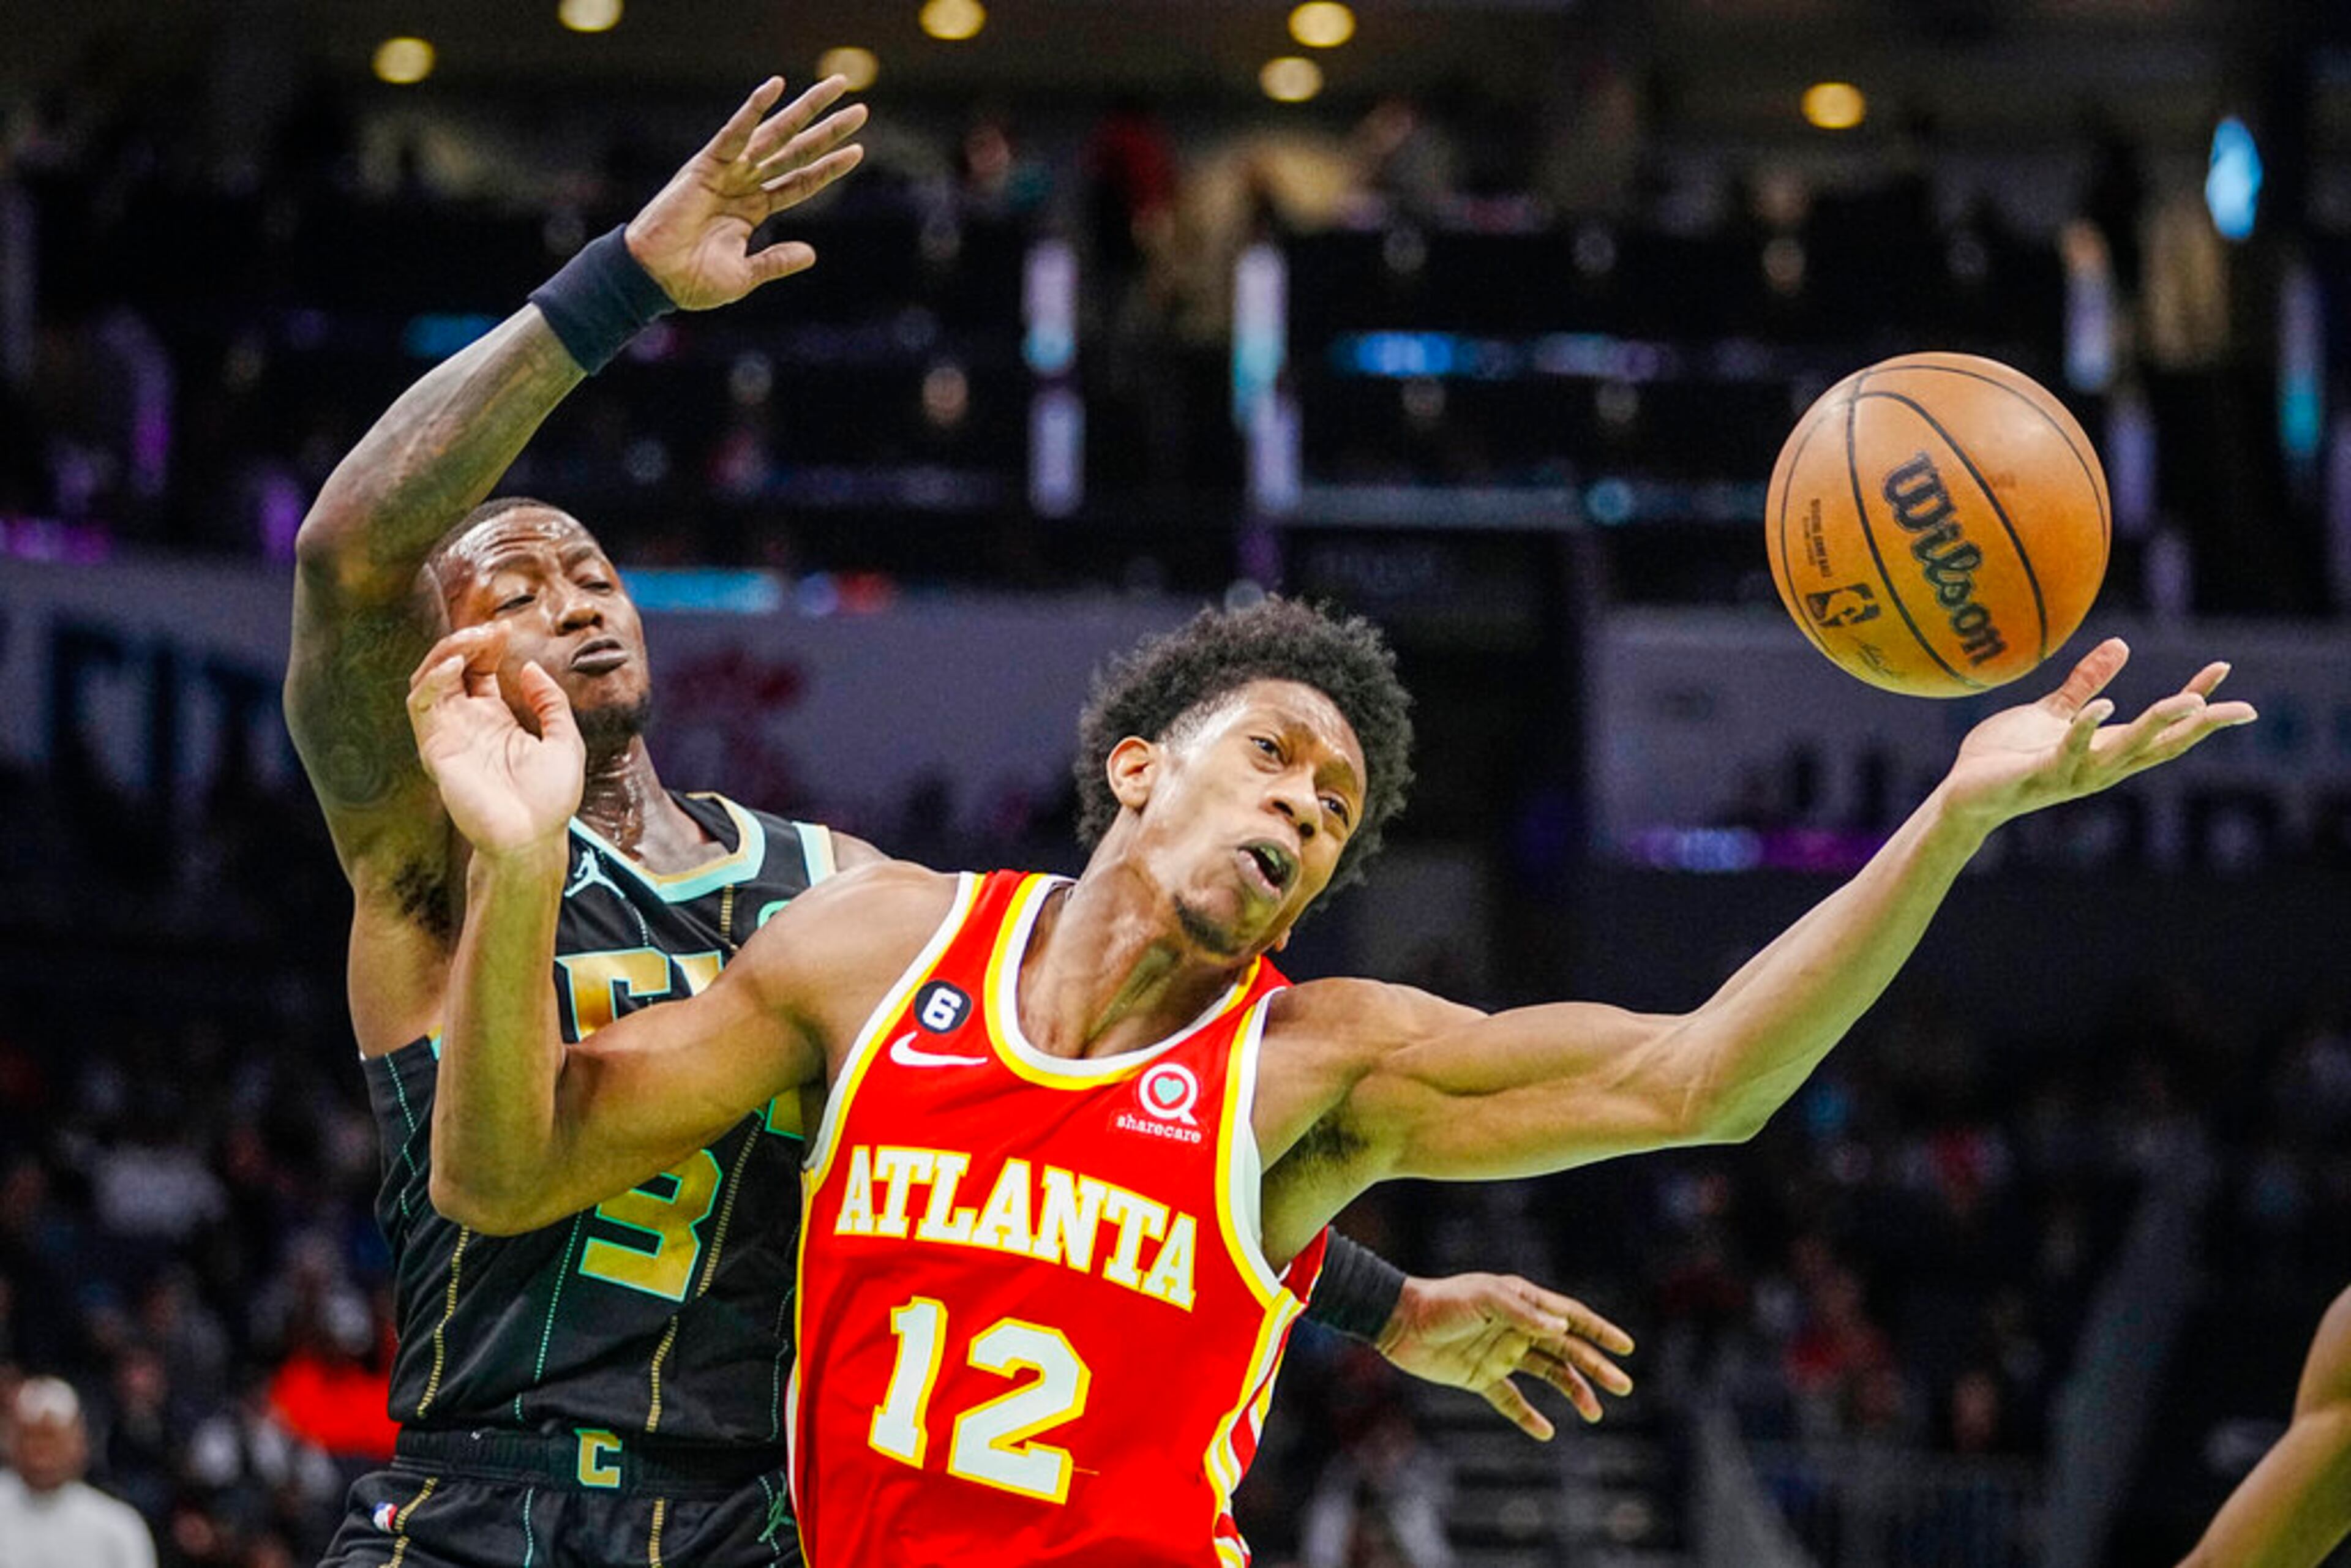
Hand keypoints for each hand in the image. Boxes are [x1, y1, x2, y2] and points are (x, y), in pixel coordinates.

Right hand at [406, 626, 583, 857]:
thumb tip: (529, 668)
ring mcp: (449, 734)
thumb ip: (550, 702)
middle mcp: (467, 723)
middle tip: (490, 630)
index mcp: (495, 720)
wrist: (533, 839)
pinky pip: (420, 705)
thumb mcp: (564, 740)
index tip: (504, 629)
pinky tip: (456, 667)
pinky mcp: (435, 747)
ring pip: (428, 679)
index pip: (479, 669)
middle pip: (450, 668)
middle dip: (465, 641)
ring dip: (446, 653)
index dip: (486, 644)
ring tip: (472, 641)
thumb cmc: (551, 799)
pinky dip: (433, 679)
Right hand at [624, 76, 867, 310]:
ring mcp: (728, 171)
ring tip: (836, 87)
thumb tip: (811, 254)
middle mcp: (745, 184)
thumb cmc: (691, 281)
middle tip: (860, 110)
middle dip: (827, 130)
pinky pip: (734, 132)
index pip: (800, 181)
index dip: (828, 167)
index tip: (857, 151)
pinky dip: (753, 109)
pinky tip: (775, 87)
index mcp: (753, 209)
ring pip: (775, 135)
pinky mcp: (706, 165)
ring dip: (805, 111)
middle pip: (796, 150)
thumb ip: (776, 262)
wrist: (655, 279)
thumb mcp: (744, 276)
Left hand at [1375, 1272, 1634, 1439]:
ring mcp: (1501, 1353)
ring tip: (1593, 1413)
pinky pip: (1511, 1400)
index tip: (1626, 1347)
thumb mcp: (1485, 1299)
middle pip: (1566, 1351)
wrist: (1399, 1322)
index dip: (1599, 1331)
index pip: (1570, 1317)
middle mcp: (1517, 1327)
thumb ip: (1523, 1313)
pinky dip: (1527, 1416)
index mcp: (1522, 1302)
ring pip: (1547, 1375)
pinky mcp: (1481, 1376)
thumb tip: (1563, 1328)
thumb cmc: (1443, 1302)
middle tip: (1623, 1387)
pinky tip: (1545, 1432)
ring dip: (1572, 1391)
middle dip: (1596, 1367)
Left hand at [1938, 638, 2255, 832]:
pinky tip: (2106, 707)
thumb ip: (2086, 684)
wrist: (1966, 793)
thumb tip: (2123, 644)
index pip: (2163, 728)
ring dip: (2156, 727)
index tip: (2223, 669)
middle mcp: (2099, 768)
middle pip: (2161, 748)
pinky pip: (2068, 753)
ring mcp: (2072, 775)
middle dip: (2200, 727)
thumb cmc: (2010, 755)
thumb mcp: (2054, 712)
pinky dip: (2087, 731)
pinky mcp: (2039, 775)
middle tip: (2240, 708)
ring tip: (2187, 702)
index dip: (2197, 702)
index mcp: (2106, 750)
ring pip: (2125, 753)